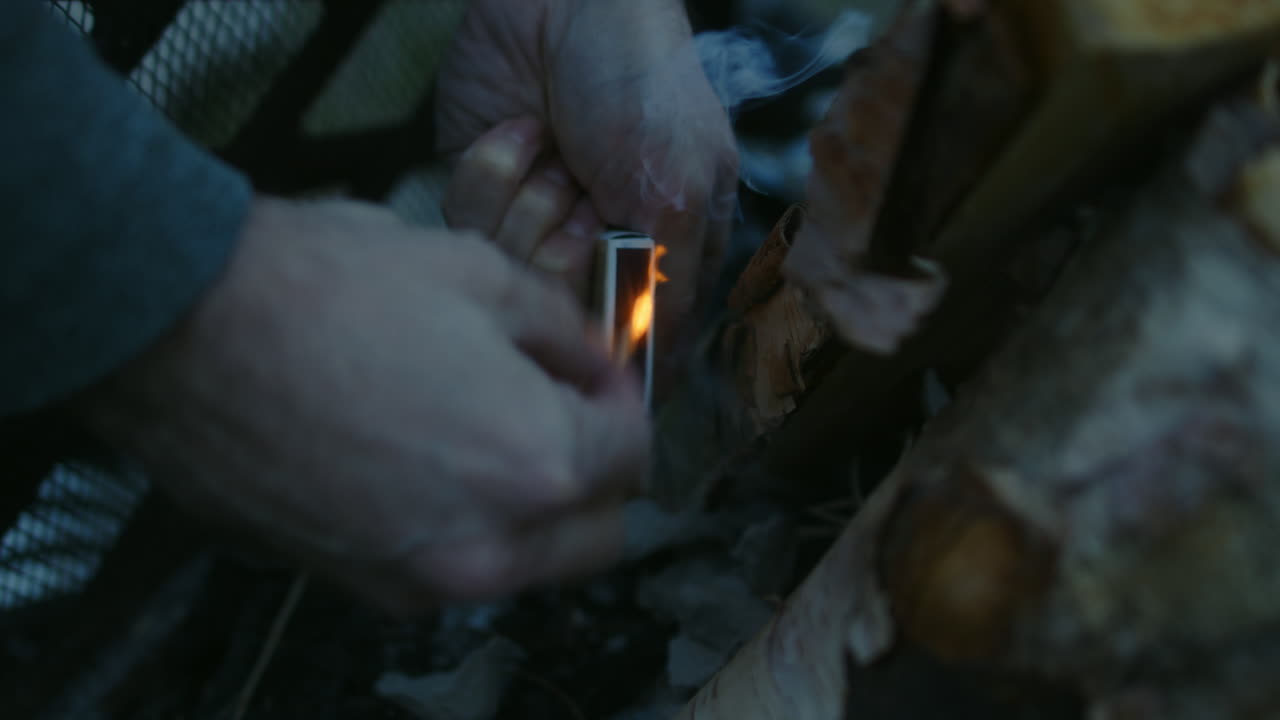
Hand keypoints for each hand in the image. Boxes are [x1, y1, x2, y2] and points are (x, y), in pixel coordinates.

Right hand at [74, 197, 649, 613]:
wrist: (184, 330)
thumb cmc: (330, 290)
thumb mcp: (479, 273)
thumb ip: (561, 333)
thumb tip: (590, 364)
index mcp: (537, 462)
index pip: (633, 454)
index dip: (620, 400)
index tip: (592, 375)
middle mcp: (490, 545)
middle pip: (598, 535)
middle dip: (596, 475)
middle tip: (559, 412)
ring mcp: (420, 577)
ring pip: (530, 565)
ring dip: (534, 512)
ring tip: (487, 437)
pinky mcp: (359, 584)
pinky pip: (451, 572)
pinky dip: (464, 530)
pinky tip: (423, 466)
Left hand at [435, 0, 739, 385]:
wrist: (563, 1)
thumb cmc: (643, 87)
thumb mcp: (680, 193)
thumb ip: (667, 289)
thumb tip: (658, 377)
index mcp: (660, 255)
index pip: (631, 340)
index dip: (609, 327)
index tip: (602, 296)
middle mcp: (596, 251)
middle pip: (561, 314)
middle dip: (569, 247)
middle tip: (588, 193)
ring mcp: (534, 225)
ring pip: (511, 275)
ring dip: (535, 203)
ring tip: (559, 154)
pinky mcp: (481, 198)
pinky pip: (468, 229)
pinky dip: (494, 174)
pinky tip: (520, 135)